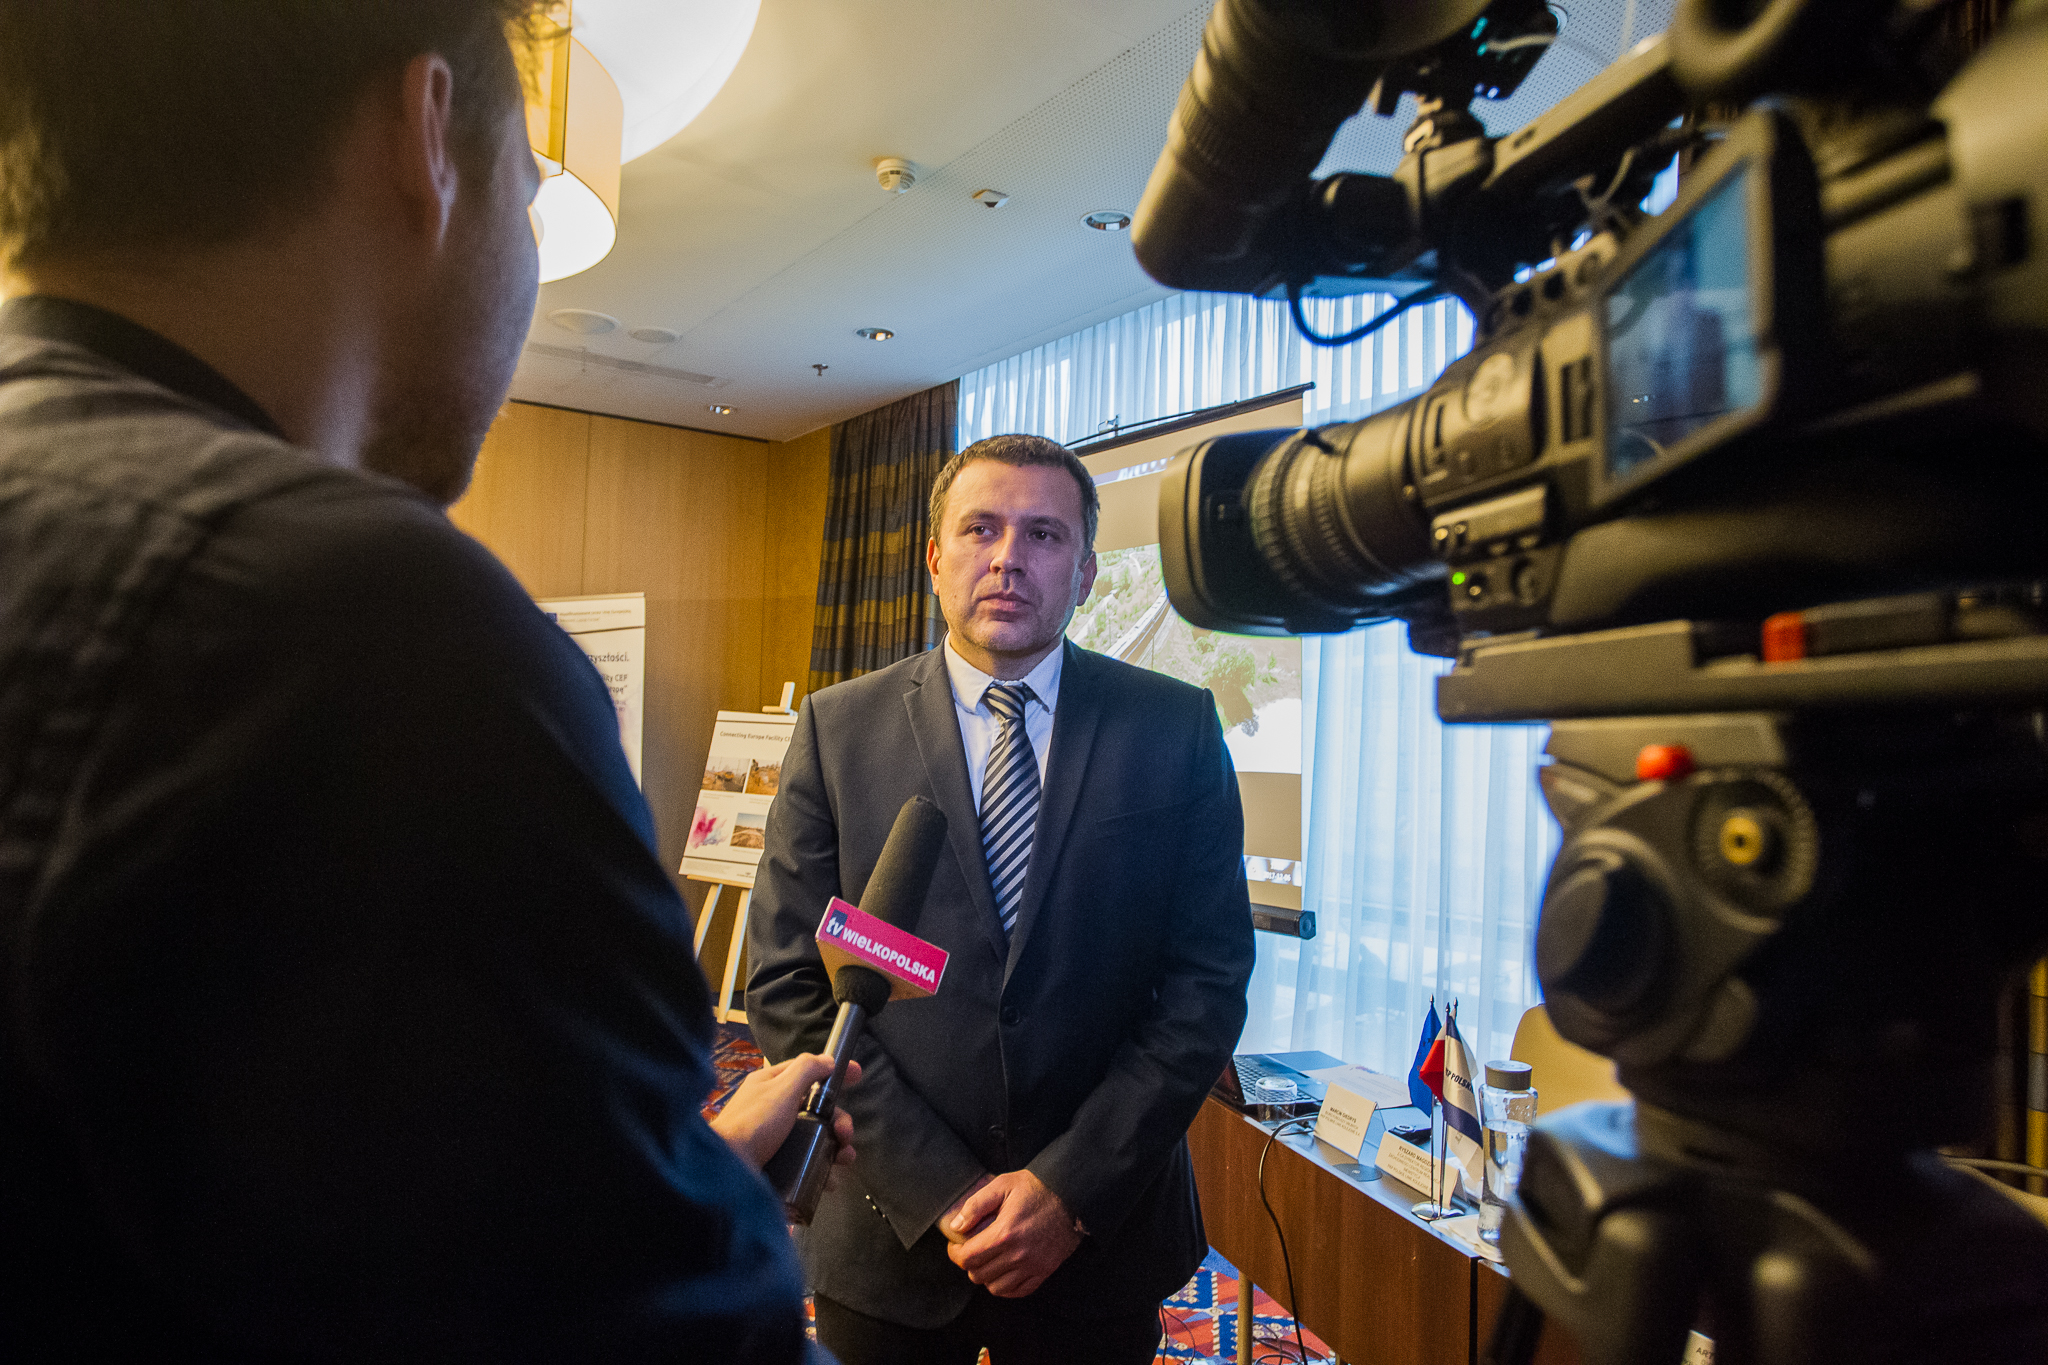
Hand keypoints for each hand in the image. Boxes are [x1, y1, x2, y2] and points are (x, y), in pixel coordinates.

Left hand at [710, 1054, 859, 1177]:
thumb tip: (828, 1060)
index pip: (808, 1073)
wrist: (726, 1171)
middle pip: (818, 1110)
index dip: (833, 1073)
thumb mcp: (781, 1089)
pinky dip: (822, 1170)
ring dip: (836, 1147)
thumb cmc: (753, 1124)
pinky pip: (808, 1163)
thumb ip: (806, 1070)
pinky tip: (830, 1180)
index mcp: (771, 1086)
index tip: (858, 1075)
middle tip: (845, 1134)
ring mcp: (777, 1139)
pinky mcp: (779, 1164)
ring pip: (817, 1138)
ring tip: (843, 1159)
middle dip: (839, 1120)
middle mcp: (775, 1111)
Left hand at [943, 1170, 1082, 1297]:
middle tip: (971, 1250)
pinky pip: (1018, 1291)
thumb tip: (956, 1226)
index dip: (955, 1254)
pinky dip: (1006, 1286)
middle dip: (969, 1264)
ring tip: (987, 1261)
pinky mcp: (1044, 1271)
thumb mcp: (1003, 1185)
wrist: (1072, 1195)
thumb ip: (976, 1205)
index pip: (967, 1258)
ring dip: (986, 1277)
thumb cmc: (1037, 1188)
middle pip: (978, 1275)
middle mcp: (1018, 1254)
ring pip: (996, 1288)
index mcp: (1004, 1233)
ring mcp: (1033, 1266)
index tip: (955, 1246)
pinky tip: (1004, 1272)